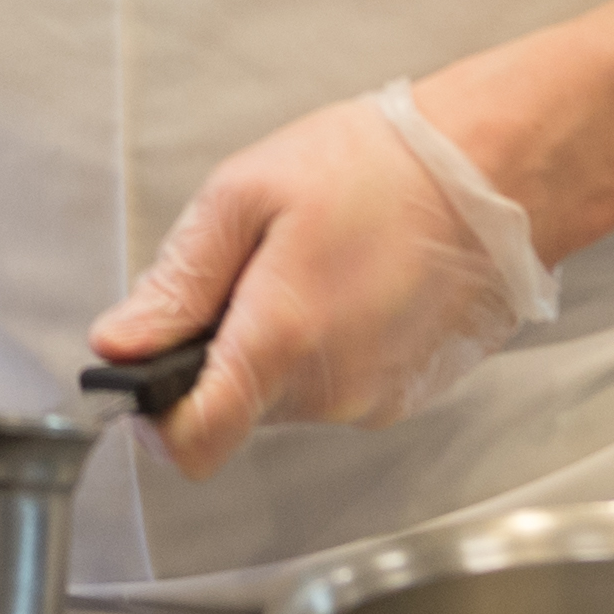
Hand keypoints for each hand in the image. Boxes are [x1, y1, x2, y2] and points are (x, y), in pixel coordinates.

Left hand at [84, 83, 557, 479]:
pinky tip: (348, 284)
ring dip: (275, 346)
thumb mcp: (248, 195)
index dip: (154, 417)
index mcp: (280, 342)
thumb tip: (118, 344)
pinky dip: (325, 347)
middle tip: (247, 273)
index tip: (147, 372)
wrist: (495, 172)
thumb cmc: (379, 168)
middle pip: (234, 412)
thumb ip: (178, 281)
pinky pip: (334, 388)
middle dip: (220, 354)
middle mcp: (330, 392)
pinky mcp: (405, 395)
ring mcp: (373, 400)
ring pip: (285, 399)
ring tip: (308, 266)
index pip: (190, 445)